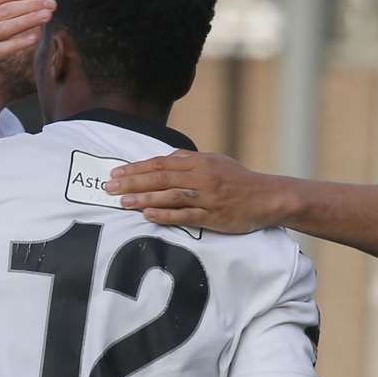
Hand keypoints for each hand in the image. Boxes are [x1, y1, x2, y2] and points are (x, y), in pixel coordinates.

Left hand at [103, 150, 295, 233]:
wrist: (268, 197)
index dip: (136, 168)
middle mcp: (202, 177)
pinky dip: (165, 215)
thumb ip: (188, 160)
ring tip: (123, 202)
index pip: (161, 163)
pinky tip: (148, 215)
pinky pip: (186, 215)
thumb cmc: (238, 180)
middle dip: (133, 182)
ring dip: (144, 198)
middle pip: (161, 178)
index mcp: (200, 161)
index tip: (116, 173)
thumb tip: (164, 159)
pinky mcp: (214, 217)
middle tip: (109, 188)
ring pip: (170, 196)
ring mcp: (207, 197)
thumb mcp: (215, 161)